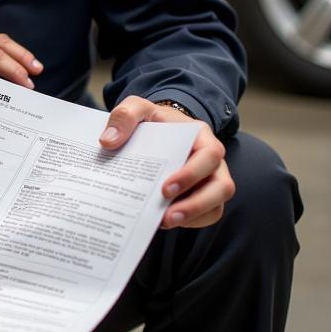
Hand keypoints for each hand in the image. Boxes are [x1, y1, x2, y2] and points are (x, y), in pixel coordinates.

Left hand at [99, 96, 235, 228]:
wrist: (155, 131)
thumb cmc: (151, 121)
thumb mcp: (136, 109)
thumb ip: (124, 116)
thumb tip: (108, 141)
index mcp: (200, 136)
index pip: (209, 156)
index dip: (191, 175)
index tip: (165, 188)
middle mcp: (212, 161)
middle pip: (222, 187)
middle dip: (196, 204)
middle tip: (166, 214)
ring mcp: (211, 180)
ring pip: (216, 205)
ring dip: (193, 217)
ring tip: (164, 223)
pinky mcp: (204, 196)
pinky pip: (207, 215)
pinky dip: (189, 221)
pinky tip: (163, 221)